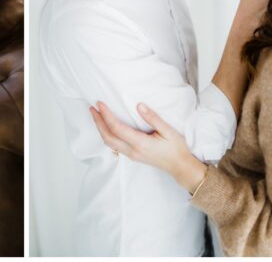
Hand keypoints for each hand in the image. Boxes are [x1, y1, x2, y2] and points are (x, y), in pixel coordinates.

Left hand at [90, 101, 206, 191]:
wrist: (180, 167)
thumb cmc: (176, 148)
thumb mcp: (168, 131)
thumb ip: (153, 118)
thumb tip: (139, 105)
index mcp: (140, 144)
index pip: (117, 128)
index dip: (106, 115)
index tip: (99, 103)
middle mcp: (132, 151)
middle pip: (108, 137)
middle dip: (98, 122)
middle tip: (91, 108)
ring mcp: (132, 155)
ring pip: (110, 143)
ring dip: (100, 129)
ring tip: (96, 115)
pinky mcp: (133, 156)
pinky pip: (115, 145)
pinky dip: (107, 134)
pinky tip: (107, 126)